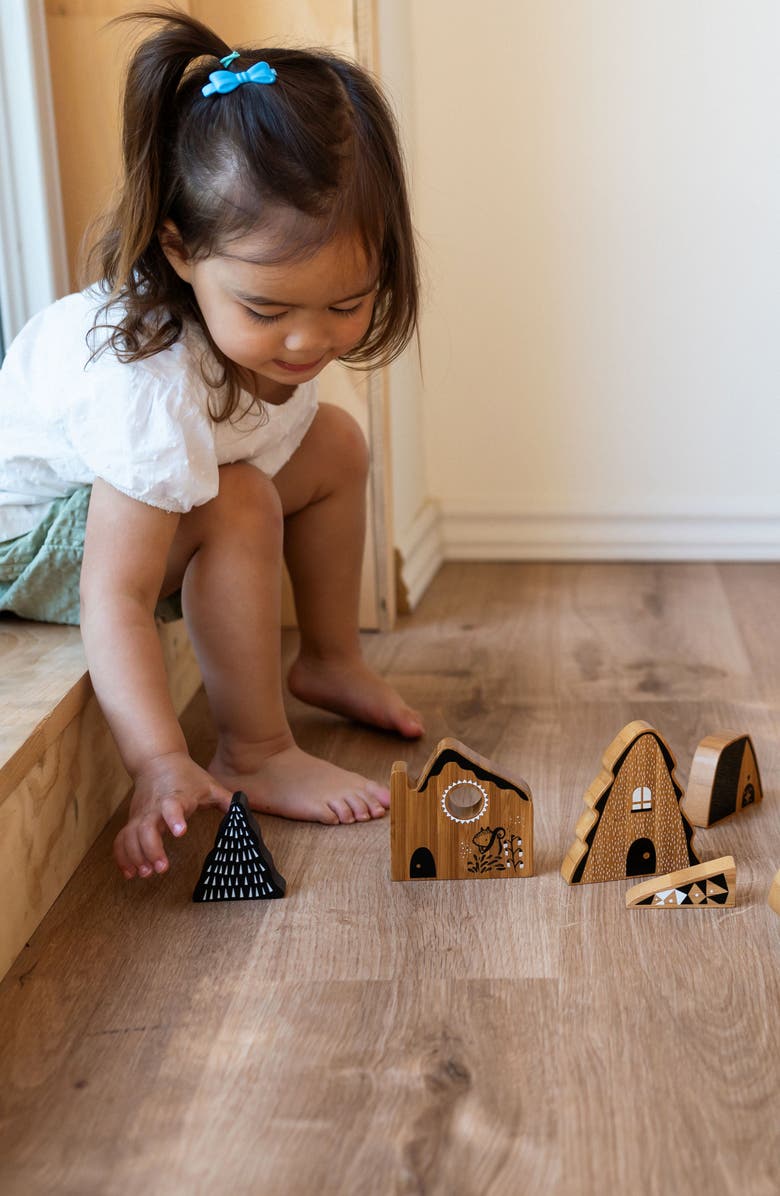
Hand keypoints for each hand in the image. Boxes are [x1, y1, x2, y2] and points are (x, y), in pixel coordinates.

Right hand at [114, 751, 231, 878]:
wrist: (157, 760)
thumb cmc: (186, 775)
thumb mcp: (210, 785)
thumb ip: (227, 800)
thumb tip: (245, 812)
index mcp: (176, 796)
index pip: (172, 805)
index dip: (174, 818)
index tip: (181, 832)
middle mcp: (155, 807)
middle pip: (145, 828)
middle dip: (151, 849)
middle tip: (161, 868)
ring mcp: (141, 814)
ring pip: (130, 836)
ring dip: (135, 856)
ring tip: (145, 874)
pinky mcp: (132, 820)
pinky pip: (121, 839)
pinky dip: (122, 857)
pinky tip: (130, 872)